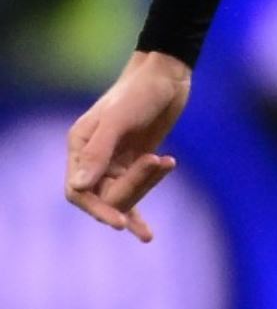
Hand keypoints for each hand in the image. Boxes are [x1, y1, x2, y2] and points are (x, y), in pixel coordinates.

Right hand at [65, 50, 190, 241]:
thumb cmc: (140, 92)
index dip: (97, 210)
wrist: (168, 75)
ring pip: (126, 193)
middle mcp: (94, 157)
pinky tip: (148, 233)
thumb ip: (98, 153)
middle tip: (155, 162)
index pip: (79, 192)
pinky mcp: (137, 160)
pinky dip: (145, 204)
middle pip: (106, 195)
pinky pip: (139, 189)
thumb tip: (77, 188)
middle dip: (132, 187)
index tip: (120, 223)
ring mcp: (116, 161)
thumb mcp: (118, 120)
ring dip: (147, 183)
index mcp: (80, 146)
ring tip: (165, 160)